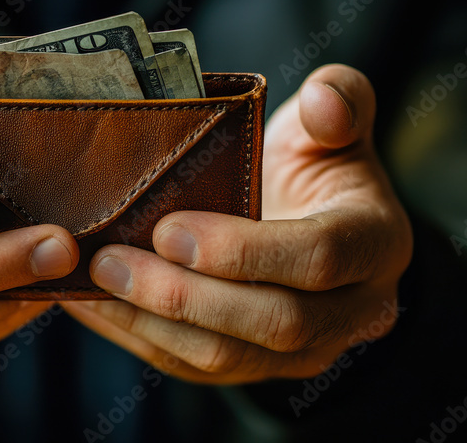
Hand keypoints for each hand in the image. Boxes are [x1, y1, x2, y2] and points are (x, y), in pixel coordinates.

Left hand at [63, 64, 411, 382]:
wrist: (309, 224)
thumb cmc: (316, 169)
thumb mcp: (333, 128)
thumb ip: (340, 101)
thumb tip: (323, 98)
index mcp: (374, 244)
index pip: (318, 258)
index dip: (243, 250)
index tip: (169, 228)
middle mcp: (350, 312)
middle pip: (275, 323)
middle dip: (186, 296)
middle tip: (112, 260)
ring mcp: (303, 350)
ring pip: (228, 357)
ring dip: (153, 322)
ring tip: (93, 280)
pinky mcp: (254, 367)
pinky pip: (193, 365)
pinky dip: (137, 335)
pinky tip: (91, 302)